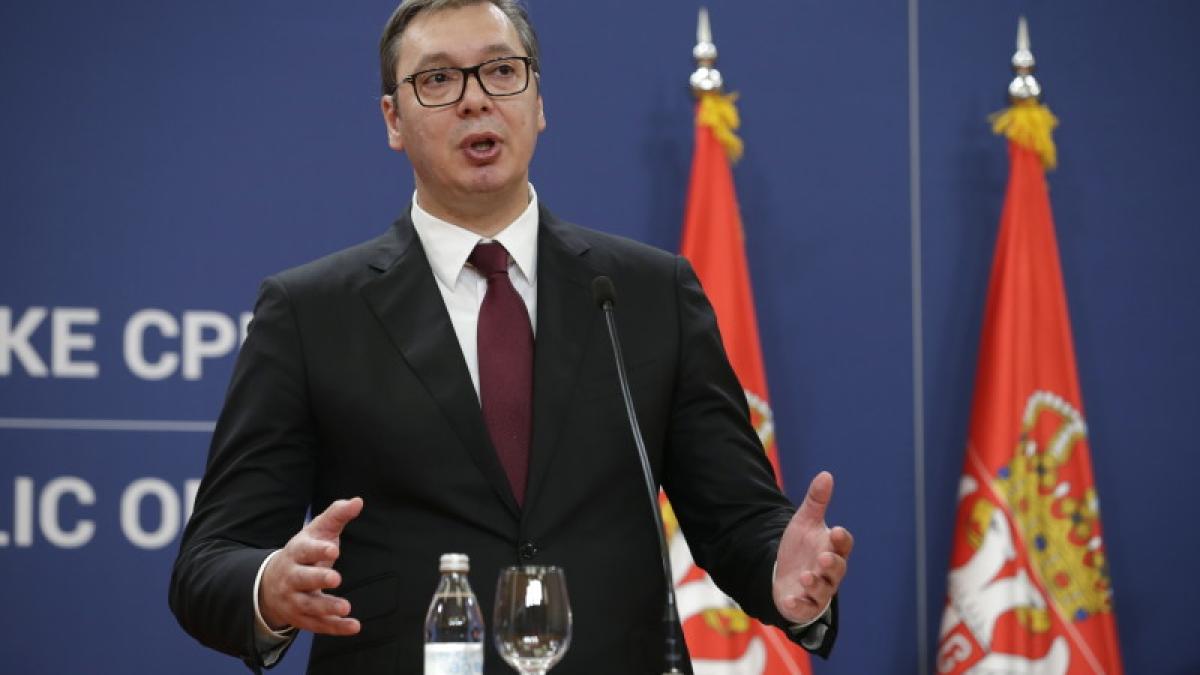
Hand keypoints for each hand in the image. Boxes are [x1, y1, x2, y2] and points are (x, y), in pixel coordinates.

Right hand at [259, 497, 363, 634]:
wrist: (272, 583)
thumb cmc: (305, 552)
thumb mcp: (318, 531)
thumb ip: (337, 515)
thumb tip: (358, 501)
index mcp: (296, 553)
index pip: (305, 550)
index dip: (318, 550)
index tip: (334, 549)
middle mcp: (292, 578)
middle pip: (302, 579)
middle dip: (317, 579)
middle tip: (336, 578)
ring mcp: (295, 600)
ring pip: (309, 606)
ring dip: (326, 607)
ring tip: (345, 607)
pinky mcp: (303, 618)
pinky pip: (319, 625)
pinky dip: (336, 628)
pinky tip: (354, 626)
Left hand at [773, 472, 852, 623]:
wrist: (783, 573)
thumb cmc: (801, 548)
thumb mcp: (805, 522)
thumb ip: (816, 501)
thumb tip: (826, 474)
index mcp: (832, 549)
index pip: (843, 544)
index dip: (841, 539)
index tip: (835, 530)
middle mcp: (829, 571)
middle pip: (837, 568)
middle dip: (832, 564)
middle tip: (824, 557)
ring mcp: (818, 590)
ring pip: (823, 590)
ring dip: (816, 583)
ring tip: (806, 576)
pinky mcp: (804, 604)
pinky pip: (804, 607)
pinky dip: (799, 604)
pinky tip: (791, 599)